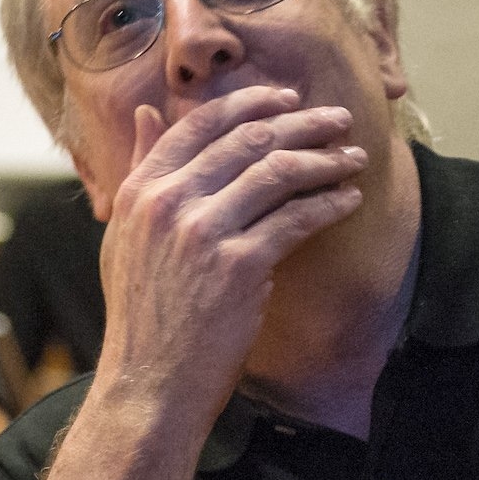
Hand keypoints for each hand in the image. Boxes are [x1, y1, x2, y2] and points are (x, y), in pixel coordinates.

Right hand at [96, 87, 365, 419]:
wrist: (149, 381)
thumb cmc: (141, 312)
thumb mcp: (125, 233)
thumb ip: (140, 170)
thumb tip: (151, 113)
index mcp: (140, 190)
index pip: (200, 124)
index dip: (250, 103)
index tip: (285, 98)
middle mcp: (168, 203)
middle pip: (247, 141)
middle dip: (301, 123)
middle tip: (337, 119)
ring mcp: (203, 233)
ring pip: (277, 173)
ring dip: (324, 159)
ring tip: (353, 156)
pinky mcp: (239, 266)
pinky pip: (296, 219)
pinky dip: (328, 204)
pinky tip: (349, 200)